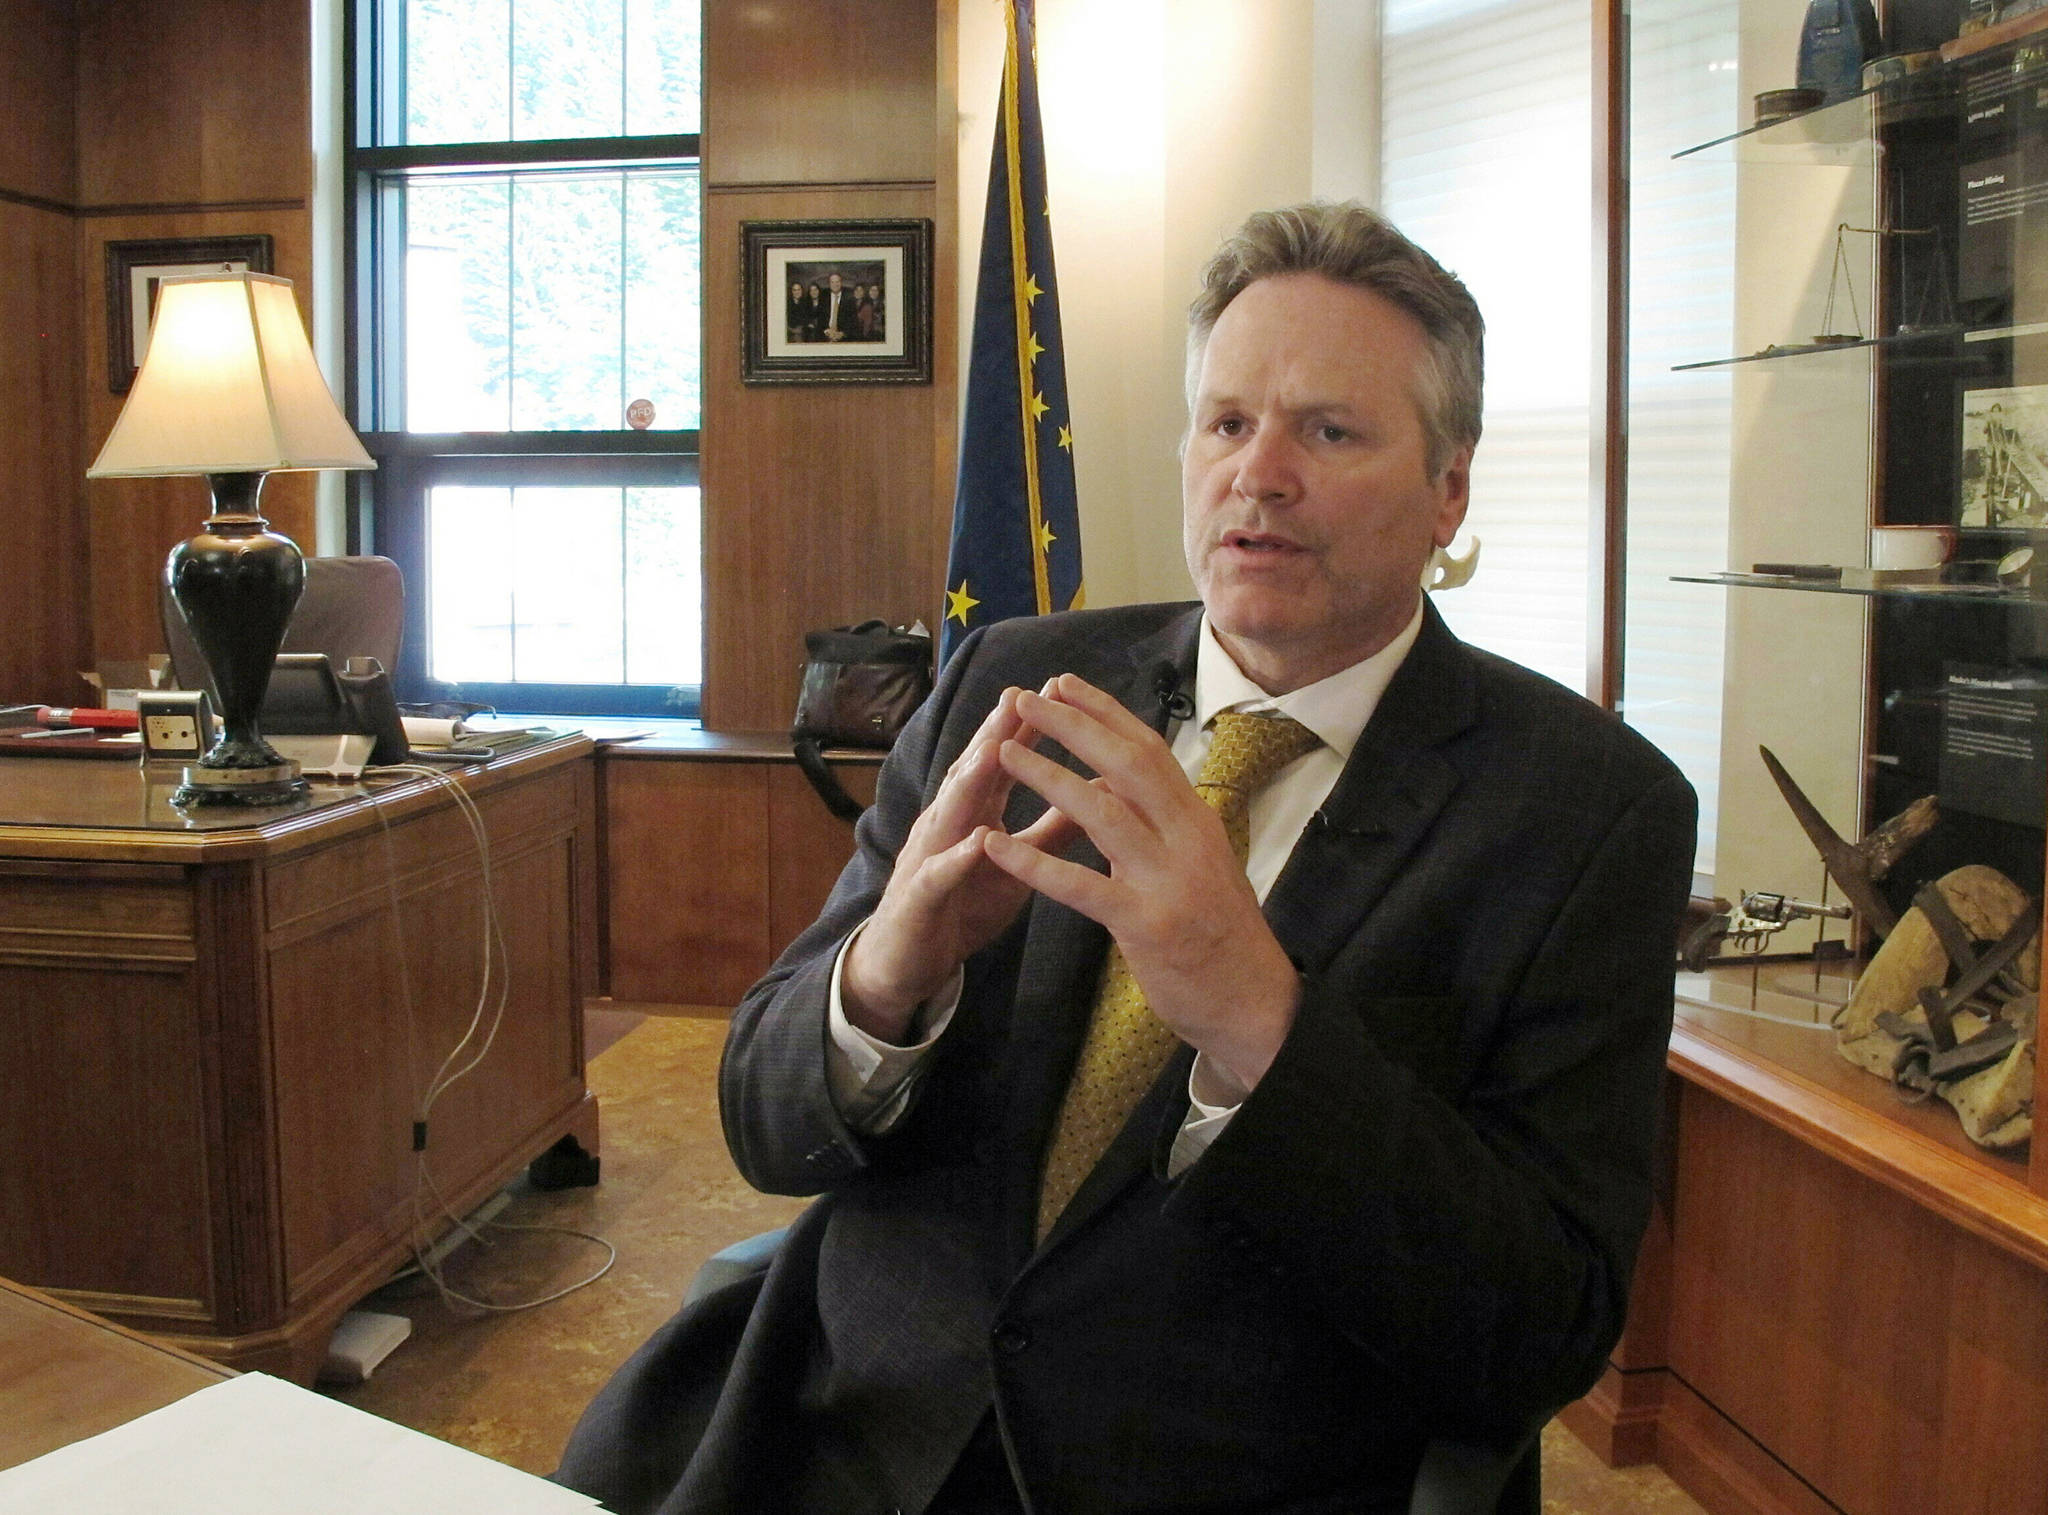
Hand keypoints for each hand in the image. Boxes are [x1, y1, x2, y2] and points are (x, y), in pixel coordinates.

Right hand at [841, 683, 1080, 1041]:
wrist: (906, 963)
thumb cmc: (964, 905)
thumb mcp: (1017, 864)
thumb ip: (1054, 829)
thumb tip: (1103, 791)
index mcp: (973, 813)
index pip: (1001, 762)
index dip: (1028, 726)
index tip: (1059, 689)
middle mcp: (947, 824)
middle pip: (971, 772)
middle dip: (995, 732)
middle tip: (1021, 694)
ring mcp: (928, 857)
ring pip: (949, 812)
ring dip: (971, 779)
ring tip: (996, 748)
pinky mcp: (919, 899)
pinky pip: (939, 875)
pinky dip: (956, 857)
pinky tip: (977, 841)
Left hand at [983, 675, 1301, 1087]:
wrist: (1255, 1003)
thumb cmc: (1221, 933)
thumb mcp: (1199, 864)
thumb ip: (1161, 824)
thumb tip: (1118, 783)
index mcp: (1196, 820)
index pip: (1149, 749)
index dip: (1105, 712)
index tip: (1063, 683)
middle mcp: (1186, 838)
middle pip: (1126, 764)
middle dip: (1073, 725)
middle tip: (1026, 698)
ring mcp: (1167, 880)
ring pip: (1104, 812)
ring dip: (1049, 777)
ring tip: (1004, 753)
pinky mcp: (1146, 925)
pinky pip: (1081, 886)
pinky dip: (1035, 863)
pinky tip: (995, 846)